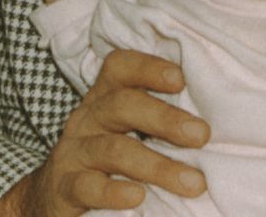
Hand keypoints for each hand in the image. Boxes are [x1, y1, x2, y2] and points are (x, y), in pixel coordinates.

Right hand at [0, 48, 209, 216]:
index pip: (119, 68)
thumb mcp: (124, 132)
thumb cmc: (104, 163)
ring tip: (193, 183)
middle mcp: (87, 120)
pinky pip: (88, 187)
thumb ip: (155, 122)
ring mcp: (74, 153)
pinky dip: (114, 192)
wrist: (53, 197)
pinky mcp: (65, 188)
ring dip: (157, 165)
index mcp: (104, 100)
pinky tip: (138, 197)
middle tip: (202, 135)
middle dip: (164, 118)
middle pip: (121, 105)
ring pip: (114, 150)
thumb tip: (213, 123)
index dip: (147, 67)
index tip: (180, 78)